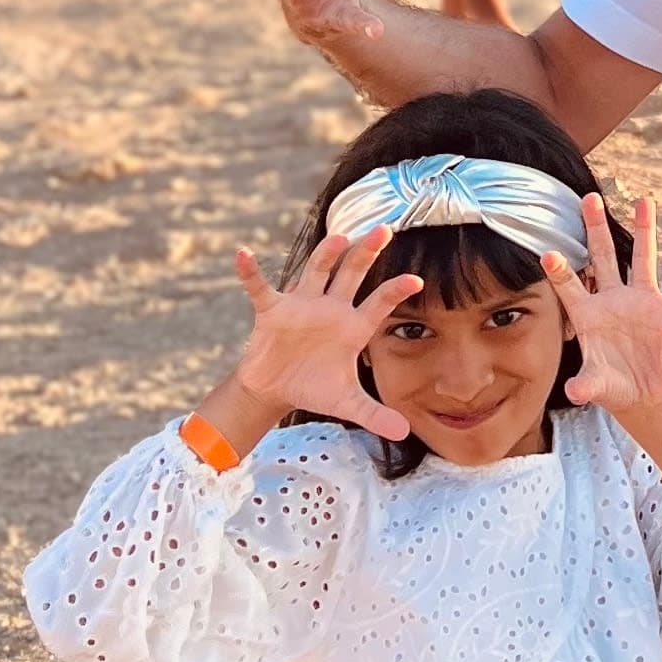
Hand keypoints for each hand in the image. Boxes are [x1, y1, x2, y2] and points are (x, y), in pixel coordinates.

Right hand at [227, 226, 423, 440]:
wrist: (276, 389)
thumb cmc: (315, 388)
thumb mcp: (346, 404)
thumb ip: (374, 414)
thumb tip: (405, 433)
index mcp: (353, 327)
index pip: (379, 303)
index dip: (396, 291)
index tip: (418, 279)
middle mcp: (331, 308)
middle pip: (352, 274)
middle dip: (366, 253)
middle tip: (384, 229)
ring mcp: (302, 305)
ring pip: (316, 272)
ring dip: (326, 254)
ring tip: (339, 236)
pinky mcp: (272, 311)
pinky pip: (260, 288)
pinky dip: (251, 272)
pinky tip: (242, 254)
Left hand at [544, 190, 661, 420]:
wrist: (642, 397)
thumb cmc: (613, 386)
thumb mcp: (596, 386)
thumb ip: (585, 386)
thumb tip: (575, 393)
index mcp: (589, 315)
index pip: (570, 287)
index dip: (559, 271)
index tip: (546, 254)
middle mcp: (614, 302)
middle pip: (603, 258)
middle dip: (596, 228)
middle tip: (588, 198)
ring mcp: (643, 305)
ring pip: (643, 260)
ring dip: (644, 231)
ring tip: (644, 201)